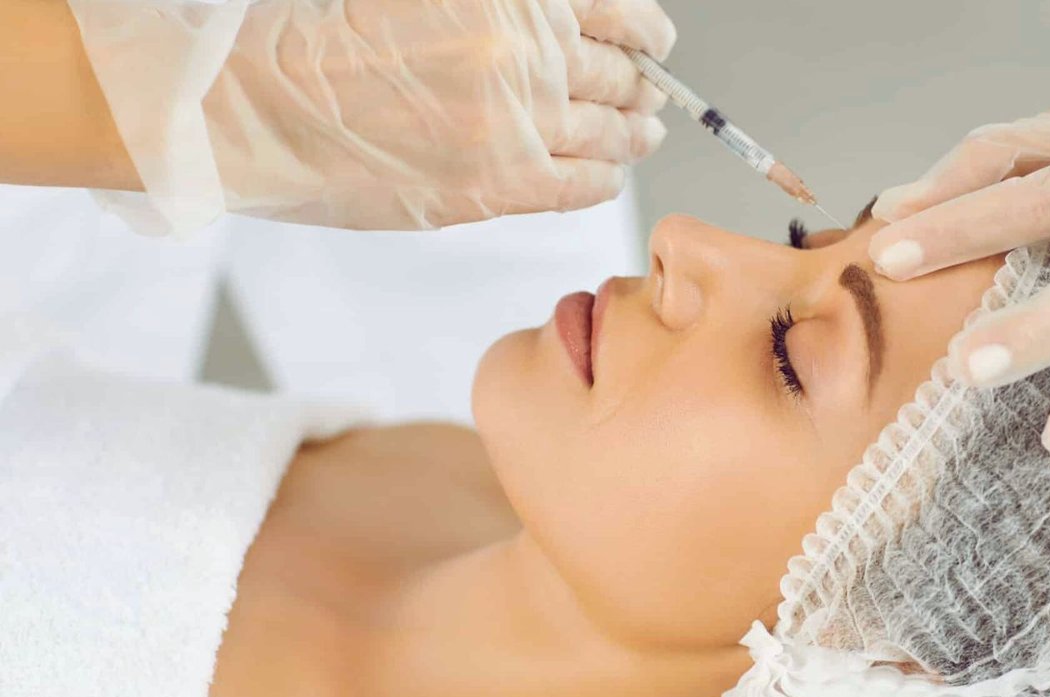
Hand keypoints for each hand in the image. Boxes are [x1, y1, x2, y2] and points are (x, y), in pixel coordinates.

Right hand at [72, 0, 675, 228]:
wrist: (254, 102)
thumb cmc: (317, 35)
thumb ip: (500, 8)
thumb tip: (563, 22)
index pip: (617, 13)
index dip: (647, 32)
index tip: (657, 42)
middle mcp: (526, 55)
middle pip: (618, 75)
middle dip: (641, 87)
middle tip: (651, 97)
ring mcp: (517, 124)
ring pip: (608, 132)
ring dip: (632, 133)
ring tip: (642, 135)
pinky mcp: (497, 185)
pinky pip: (578, 186)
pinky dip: (603, 179)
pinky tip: (608, 176)